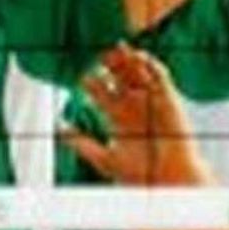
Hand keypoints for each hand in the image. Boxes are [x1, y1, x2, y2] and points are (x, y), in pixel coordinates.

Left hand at [63, 44, 205, 185]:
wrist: (168, 181)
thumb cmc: (138, 175)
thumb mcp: (104, 158)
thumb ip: (82, 143)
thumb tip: (60, 130)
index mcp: (116, 116)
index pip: (100, 92)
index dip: (91, 81)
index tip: (80, 74)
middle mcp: (132, 106)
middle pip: (118, 77)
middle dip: (109, 65)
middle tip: (99, 54)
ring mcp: (150, 102)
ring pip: (137, 74)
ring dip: (129, 60)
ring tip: (118, 48)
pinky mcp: (169, 101)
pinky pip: (161, 78)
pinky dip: (152, 66)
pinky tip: (141, 57)